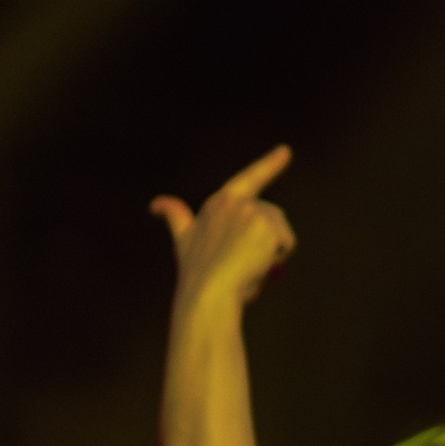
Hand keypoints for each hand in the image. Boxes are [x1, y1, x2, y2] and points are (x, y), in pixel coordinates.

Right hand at [151, 146, 298, 315]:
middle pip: (273, 216)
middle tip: (245, 263)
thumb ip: (176, 218)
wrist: (208, 294)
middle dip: (269, 240)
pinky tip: (257, 265)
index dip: (269, 165)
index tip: (286, 151)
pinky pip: (287, 244)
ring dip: (273, 251)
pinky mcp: (267, 226)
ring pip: (281, 232)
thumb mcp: (185, 241)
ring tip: (247, 265)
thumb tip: (156, 204)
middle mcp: (234, 202)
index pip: (248, 180)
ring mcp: (252, 212)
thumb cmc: (199, 275)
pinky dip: (279, 258)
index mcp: (217, 203)